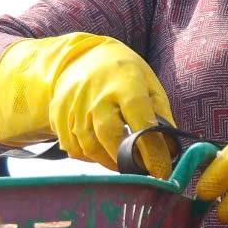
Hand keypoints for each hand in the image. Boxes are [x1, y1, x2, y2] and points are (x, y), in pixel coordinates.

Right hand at [0, 34, 176, 176]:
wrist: (84, 56)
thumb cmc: (125, 74)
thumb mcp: (150, 85)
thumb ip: (161, 116)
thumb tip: (170, 150)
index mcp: (126, 84)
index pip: (139, 121)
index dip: (151, 149)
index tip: (161, 170)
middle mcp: (96, 94)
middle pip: (108, 135)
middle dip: (125, 159)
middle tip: (138, 170)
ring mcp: (74, 104)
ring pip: (87, 145)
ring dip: (107, 162)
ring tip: (121, 163)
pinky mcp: (58, 113)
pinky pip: (71, 146)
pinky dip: (87, 157)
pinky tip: (100, 153)